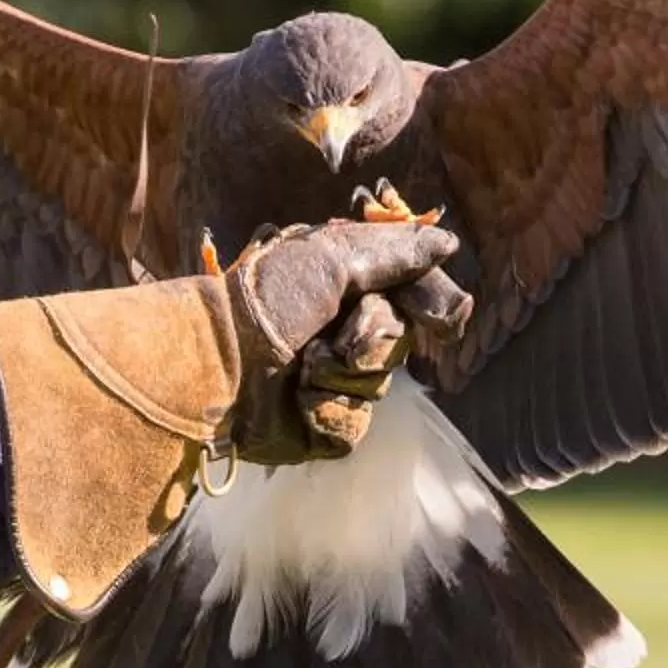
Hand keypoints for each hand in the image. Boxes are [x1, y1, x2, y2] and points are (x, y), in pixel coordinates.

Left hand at [227, 217, 468, 461]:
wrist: (218, 362)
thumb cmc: (267, 302)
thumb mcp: (333, 259)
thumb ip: (395, 251)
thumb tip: (449, 243)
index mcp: (344, 286)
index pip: (412, 294)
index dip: (433, 304)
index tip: (446, 319)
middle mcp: (339, 330)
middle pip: (399, 340)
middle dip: (374, 337)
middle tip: (338, 334)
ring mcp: (330, 380)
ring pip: (378, 386)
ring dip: (343, 375)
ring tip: (303, 366)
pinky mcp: (319, 424)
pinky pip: (353, 424)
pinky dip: (328, 409)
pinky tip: (298, 400)